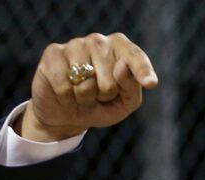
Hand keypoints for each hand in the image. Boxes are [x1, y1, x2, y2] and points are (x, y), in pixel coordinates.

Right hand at [17, 33, 157, 141]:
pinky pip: (65, 85)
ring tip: (82, 94)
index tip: (150, 83)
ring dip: (85, 98)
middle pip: (110, 80)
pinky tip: (65, 93)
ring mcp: (75, 44)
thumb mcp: (124, 104)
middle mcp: (99, 41)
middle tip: (98, 96)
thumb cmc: (102, 106)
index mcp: (121, 49)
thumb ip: (131, 87)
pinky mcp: (54, 54)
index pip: (135, 57)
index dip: (143, 70)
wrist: (66, 114)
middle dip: (104, 97)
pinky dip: (67, 98)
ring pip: (87, 84)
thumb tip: (121, 66)